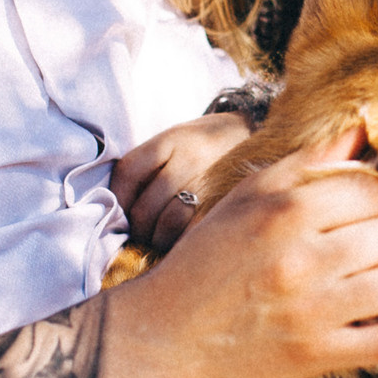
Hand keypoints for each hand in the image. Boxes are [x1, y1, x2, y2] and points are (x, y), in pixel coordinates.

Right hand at [98, 124, 377, 377]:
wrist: (169, 332)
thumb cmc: (211, 257)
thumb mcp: (249, 197)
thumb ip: (309, 161)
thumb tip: (363, 130)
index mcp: (285, 212)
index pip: (372, 191)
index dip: (368, 202)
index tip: (352, 217)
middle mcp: (301, 259)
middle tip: (354, 253)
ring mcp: (311, 311)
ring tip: (359, 286)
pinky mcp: (315, 354)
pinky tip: (365, 320)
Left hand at [111, 113, 252, 249]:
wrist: (258, 135)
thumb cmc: (206, 144)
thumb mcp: (175, 139)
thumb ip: (147, 166)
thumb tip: (120, 209)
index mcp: (172, 139)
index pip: (128, 172)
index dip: (118, 198)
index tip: (119, 210)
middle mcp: (190, 159)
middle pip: (144, 207)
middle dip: (136, 227)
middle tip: (141, 230)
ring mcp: (210, 183)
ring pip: (166, 224)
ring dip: (156, 238)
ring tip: (158, 238)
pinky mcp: (226, 204)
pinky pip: (192, 232)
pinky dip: (180, 242)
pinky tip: (181, 240)